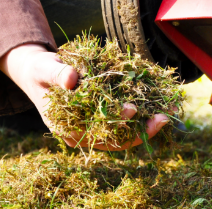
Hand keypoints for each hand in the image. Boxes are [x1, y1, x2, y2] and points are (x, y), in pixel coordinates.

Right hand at [0, 43, 170, 150]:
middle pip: (118, 140)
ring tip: (171, 112)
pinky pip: (129, 121)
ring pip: (128, 134)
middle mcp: (86, 135)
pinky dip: (147, 114)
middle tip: (165, 117)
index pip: (96, 134)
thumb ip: (57, 75)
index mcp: (68, 130)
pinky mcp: (107, 117)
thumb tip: (72, 79)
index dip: (116, 125)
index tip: (133, 109)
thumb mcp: (45, 70)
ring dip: (150, 125)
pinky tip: (164, 105)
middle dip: (143, 131)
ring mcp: (98, 128)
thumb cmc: (41, 72)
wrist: (40, 73)